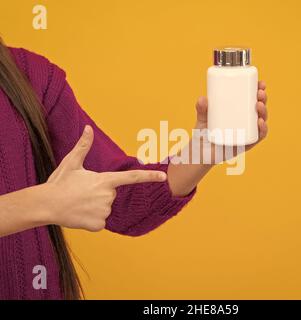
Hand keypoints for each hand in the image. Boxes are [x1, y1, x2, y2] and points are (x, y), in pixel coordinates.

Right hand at [44, 125, 166, 231]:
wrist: (46, 205)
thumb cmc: (59, 182)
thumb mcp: (72, 163)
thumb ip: (83, 146)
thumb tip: (88, 128)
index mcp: (105, 180)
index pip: (133, 177)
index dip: (149, 176)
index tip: (164, 177)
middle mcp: (108, 196)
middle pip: (111, 194)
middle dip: (100, 193)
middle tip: (82, 193)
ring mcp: (104, 211)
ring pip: (105, 208)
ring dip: (95, 206)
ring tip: (79, 203)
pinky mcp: (99, 225)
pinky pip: (100, 221)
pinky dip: (91, 219)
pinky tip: (79, 214)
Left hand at [194, 81, 267, 162]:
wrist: (201, 152)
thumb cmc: (203, 132)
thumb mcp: (202, 117)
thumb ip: (201, 108)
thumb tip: (202, 99)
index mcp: (238, 110)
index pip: (252, 98)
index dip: (258, 90)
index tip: (260, 83)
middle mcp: (245, 120)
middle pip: (259, 107)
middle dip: (263, 98)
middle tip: (259, 93)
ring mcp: (247, 132)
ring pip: (261, 120)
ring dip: (264, 111)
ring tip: (259, 105)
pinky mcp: (247, 144)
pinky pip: (259, 136)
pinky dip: (263, 129)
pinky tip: (260, 122)